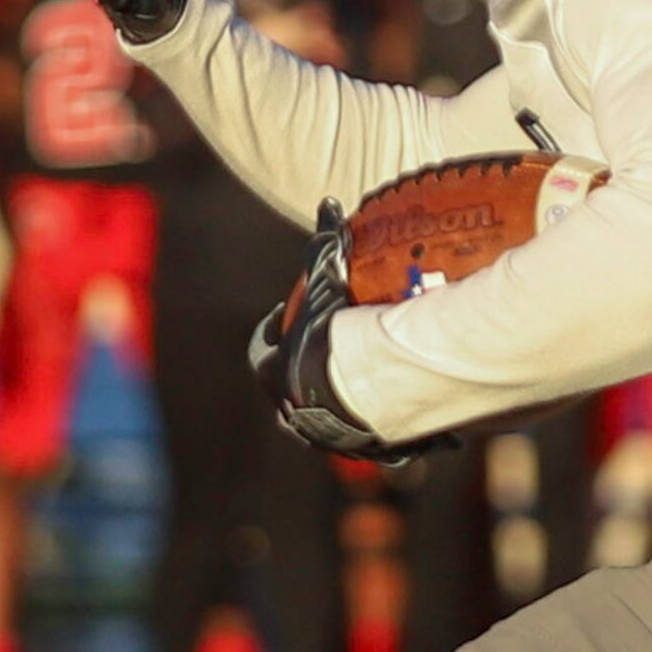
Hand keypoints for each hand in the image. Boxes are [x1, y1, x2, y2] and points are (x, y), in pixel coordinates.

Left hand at [247, 198, 407, 461]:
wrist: (368, 391)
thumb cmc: (336, 331)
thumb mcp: (327, 278)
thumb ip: (326, 242)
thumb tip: (329, 202)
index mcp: (270, 370)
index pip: (259, 348)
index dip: (272, 331)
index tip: (290, 314)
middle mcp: (288, 408)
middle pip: (287, 389)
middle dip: (302, 371)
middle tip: (328, 353)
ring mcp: (323, 434)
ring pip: (320, 419)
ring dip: (334, 402)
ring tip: (359, 384)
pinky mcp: (362, 449)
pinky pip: (364, 436)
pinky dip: (373, 423)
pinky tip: (392, 410)